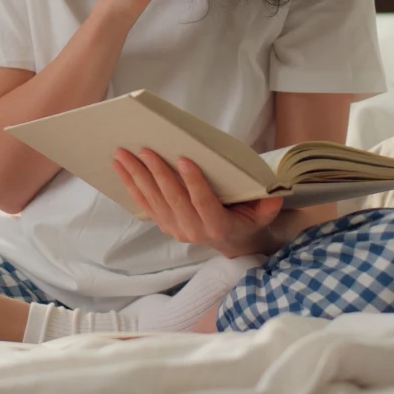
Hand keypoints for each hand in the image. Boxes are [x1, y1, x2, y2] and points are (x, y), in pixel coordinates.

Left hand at [111, 147, 283, 257]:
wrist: (231, 243)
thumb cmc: (246, 219)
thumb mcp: (261, 215)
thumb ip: (266, 207)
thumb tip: (274, 195)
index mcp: (218, 226)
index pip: (203, 202)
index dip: (193, 182)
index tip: (183, 159)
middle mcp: (194, 230)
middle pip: (173, 199)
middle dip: (157, 173)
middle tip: (145, 150)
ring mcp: (176, 229)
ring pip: (154, 200)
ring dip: (137, 176)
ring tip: (123, 155)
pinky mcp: (164, 224)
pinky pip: (144, 204)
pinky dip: (130, 185)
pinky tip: (120, 168)